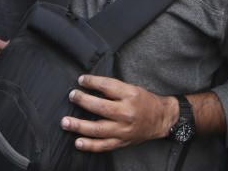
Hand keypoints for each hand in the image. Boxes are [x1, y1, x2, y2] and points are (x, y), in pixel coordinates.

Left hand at [61, 74, 176, 151]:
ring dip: (80, 126)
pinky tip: (78, 142)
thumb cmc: (145, 101)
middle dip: (83, 101)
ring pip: (99, 129)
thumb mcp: (132, 88)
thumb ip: (113, 88)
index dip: (93, 82)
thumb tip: (90, 85)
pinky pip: (104, 146)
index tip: (81, 80)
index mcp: (131, 95)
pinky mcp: (122, 142)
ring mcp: (124, 130)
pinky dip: (90, 145)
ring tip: (65, 122)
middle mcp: (127, 113)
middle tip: (72, 96)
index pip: (108, 86)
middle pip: (101, 107)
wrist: (161, 119)